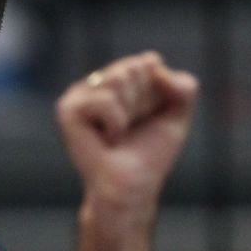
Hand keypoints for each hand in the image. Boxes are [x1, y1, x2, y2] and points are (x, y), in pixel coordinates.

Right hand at [57, 52, 198, 250]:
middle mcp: (97, 82)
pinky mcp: (68, 109)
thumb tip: (152, 63)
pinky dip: (116, 123)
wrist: (133, 188)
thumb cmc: (150, 155)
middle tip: (132, 129)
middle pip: (134, 68)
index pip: (149, 62)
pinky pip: (105, 100)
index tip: (149, 119)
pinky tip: (107, 139)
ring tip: (119, 134)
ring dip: (131, 113)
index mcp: (119, 78)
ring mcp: (80, 94)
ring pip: (120, 79)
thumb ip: (182, 84)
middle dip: (144, 102)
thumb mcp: (177, 113)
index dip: (158, 94)